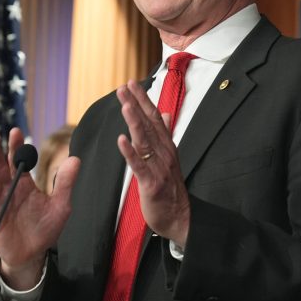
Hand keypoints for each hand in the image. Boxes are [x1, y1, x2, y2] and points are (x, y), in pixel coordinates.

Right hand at [0, 127, 79, 289]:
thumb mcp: (61, 204)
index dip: (16, 147)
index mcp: (25, 185)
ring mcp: (0, 203)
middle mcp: (10, 191)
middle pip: (0, 167)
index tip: (16, 131)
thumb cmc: (46, 228)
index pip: (19, 162)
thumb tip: (76, 158)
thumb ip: (66, 182)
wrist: (35, 254)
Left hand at [116, 80, 190, 246]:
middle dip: (137, 104)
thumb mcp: (170, 157)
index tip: (132, 84)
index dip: (143, 100)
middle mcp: (165, 152)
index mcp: (167, 146)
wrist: (179, 216)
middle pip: (149, 124)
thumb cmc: (171, 187)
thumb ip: (166, 133)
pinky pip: (139, 165)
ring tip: (125, 106)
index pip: (155, 117)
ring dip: (135, 122)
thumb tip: (165, 113)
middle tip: (125, 87)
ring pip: (145, 141)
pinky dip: (130, 152)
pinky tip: (121, 140)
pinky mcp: (151, 183)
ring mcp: (159, 167)